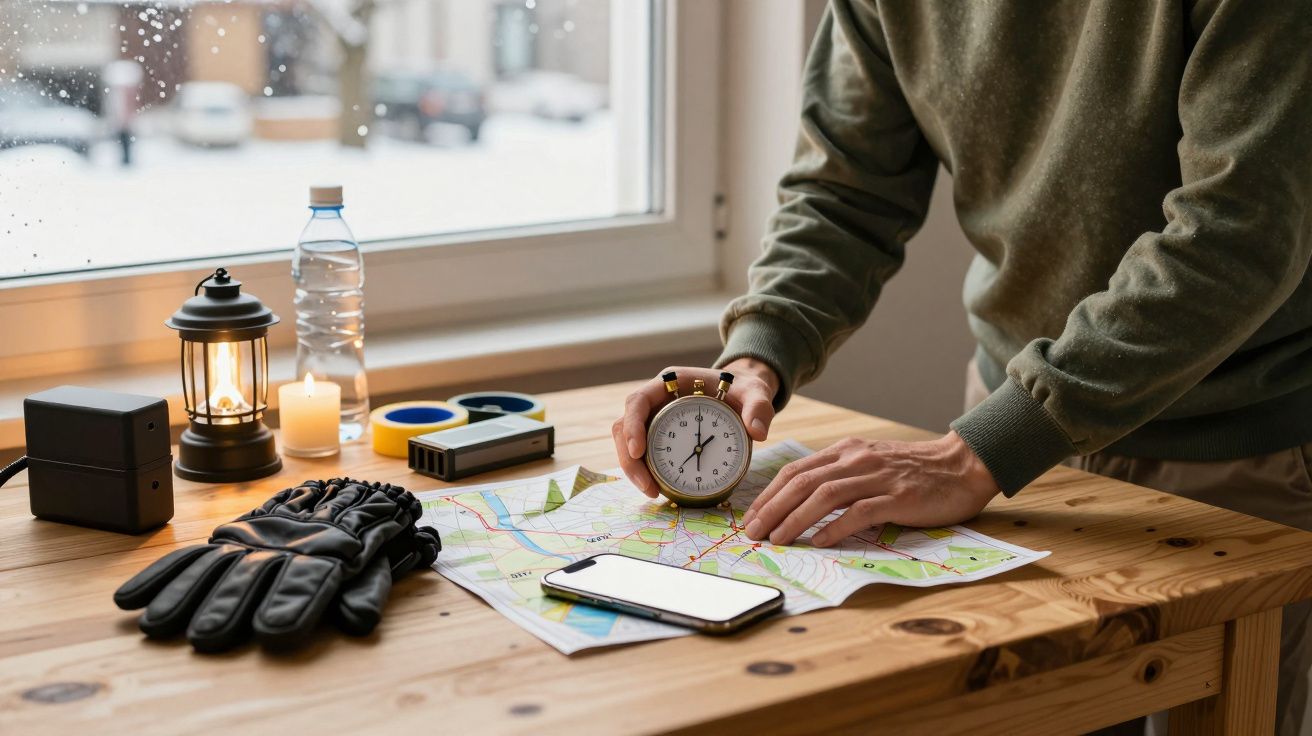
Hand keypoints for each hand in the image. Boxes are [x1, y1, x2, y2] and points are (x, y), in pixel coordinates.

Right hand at [612, 358, 778, 497]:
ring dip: (635, 470)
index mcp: (670, 383)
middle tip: (648, 487)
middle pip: (625, 426)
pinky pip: (643, 454)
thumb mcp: (755, 393)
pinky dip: (646, 472)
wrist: (741, 394)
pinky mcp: (660, 436)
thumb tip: (757, 432)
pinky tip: (660, 490)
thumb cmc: (744, 389)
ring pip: (629, 443)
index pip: (638, 400)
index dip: (632, 425)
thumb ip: (759, 407)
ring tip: (654, 493)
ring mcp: (655, 419)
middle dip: (630, 459)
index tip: (638, 451)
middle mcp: (656, 400)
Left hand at [741, 432, 1000, 546]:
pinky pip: (861, 512)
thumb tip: (804, 505)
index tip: (751, 516)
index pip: (797, 471)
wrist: (963, 464)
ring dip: (795, 519)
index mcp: (846, 451)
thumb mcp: (870, 464)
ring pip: (825, 495)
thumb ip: (841, 477)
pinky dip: (836, 527)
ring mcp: (877, 477)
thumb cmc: (915, 471)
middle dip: (772, 508)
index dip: (769, 494)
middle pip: (802, 482)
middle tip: (752, 532)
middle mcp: (857, 460)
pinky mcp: (898, 496)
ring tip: (777, 539)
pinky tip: (819, 541)